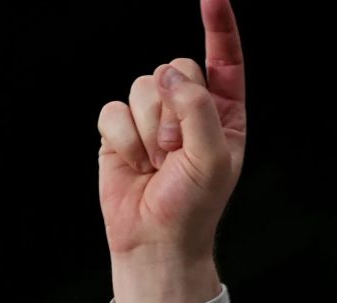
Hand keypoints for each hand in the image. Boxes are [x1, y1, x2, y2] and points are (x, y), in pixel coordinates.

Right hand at [98, 0, 246, 302]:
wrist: (156, 242)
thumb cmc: (194, 206)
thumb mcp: (212, 159)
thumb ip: (198, 110)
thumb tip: (168, 76)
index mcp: (224, 112)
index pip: (224, 59)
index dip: (218, 26)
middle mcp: (189, 108)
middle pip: (173, 67)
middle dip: (172, 110)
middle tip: (176, 152)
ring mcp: (153, 117)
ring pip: (141, 87)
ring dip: (148, 130)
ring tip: (157, 163)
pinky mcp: (120, 129)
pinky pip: (112, 110)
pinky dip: (122, 139)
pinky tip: (134, 164)